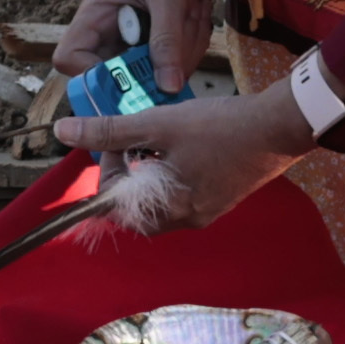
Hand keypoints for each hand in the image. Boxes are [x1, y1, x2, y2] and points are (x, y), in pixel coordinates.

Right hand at [50, 0, 233, 113]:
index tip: (127, 77)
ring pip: (151, 75)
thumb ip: (166, 39)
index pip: (70, 57)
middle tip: (175, 51)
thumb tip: (167, 86)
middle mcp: (112, 32)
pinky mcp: (162, 43)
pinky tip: (196, 17)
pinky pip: (174, 65)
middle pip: (114, 76)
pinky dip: (191, 48)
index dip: (91, 75)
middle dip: (149, 70)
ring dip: (179, 53)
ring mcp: (138, 40)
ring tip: (190, 15)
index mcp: (97, 14)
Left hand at [102, 84, 301, 235]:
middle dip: (125, 177)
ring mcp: (208, 211)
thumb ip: (110, 130)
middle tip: (130, 143)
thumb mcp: (158, 124)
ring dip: (147, 174)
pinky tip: (179, 143)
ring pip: (161, 201)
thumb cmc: (220, 127)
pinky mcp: (222, 198)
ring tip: (154, 138)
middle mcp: (188, 219)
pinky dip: (170, 173)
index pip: (116, 209)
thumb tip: (65, 131)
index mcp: (170, 210)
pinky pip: (183, 194)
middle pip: (137, 210)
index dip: (107, 173)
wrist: (279, 127)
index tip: (117, 141)